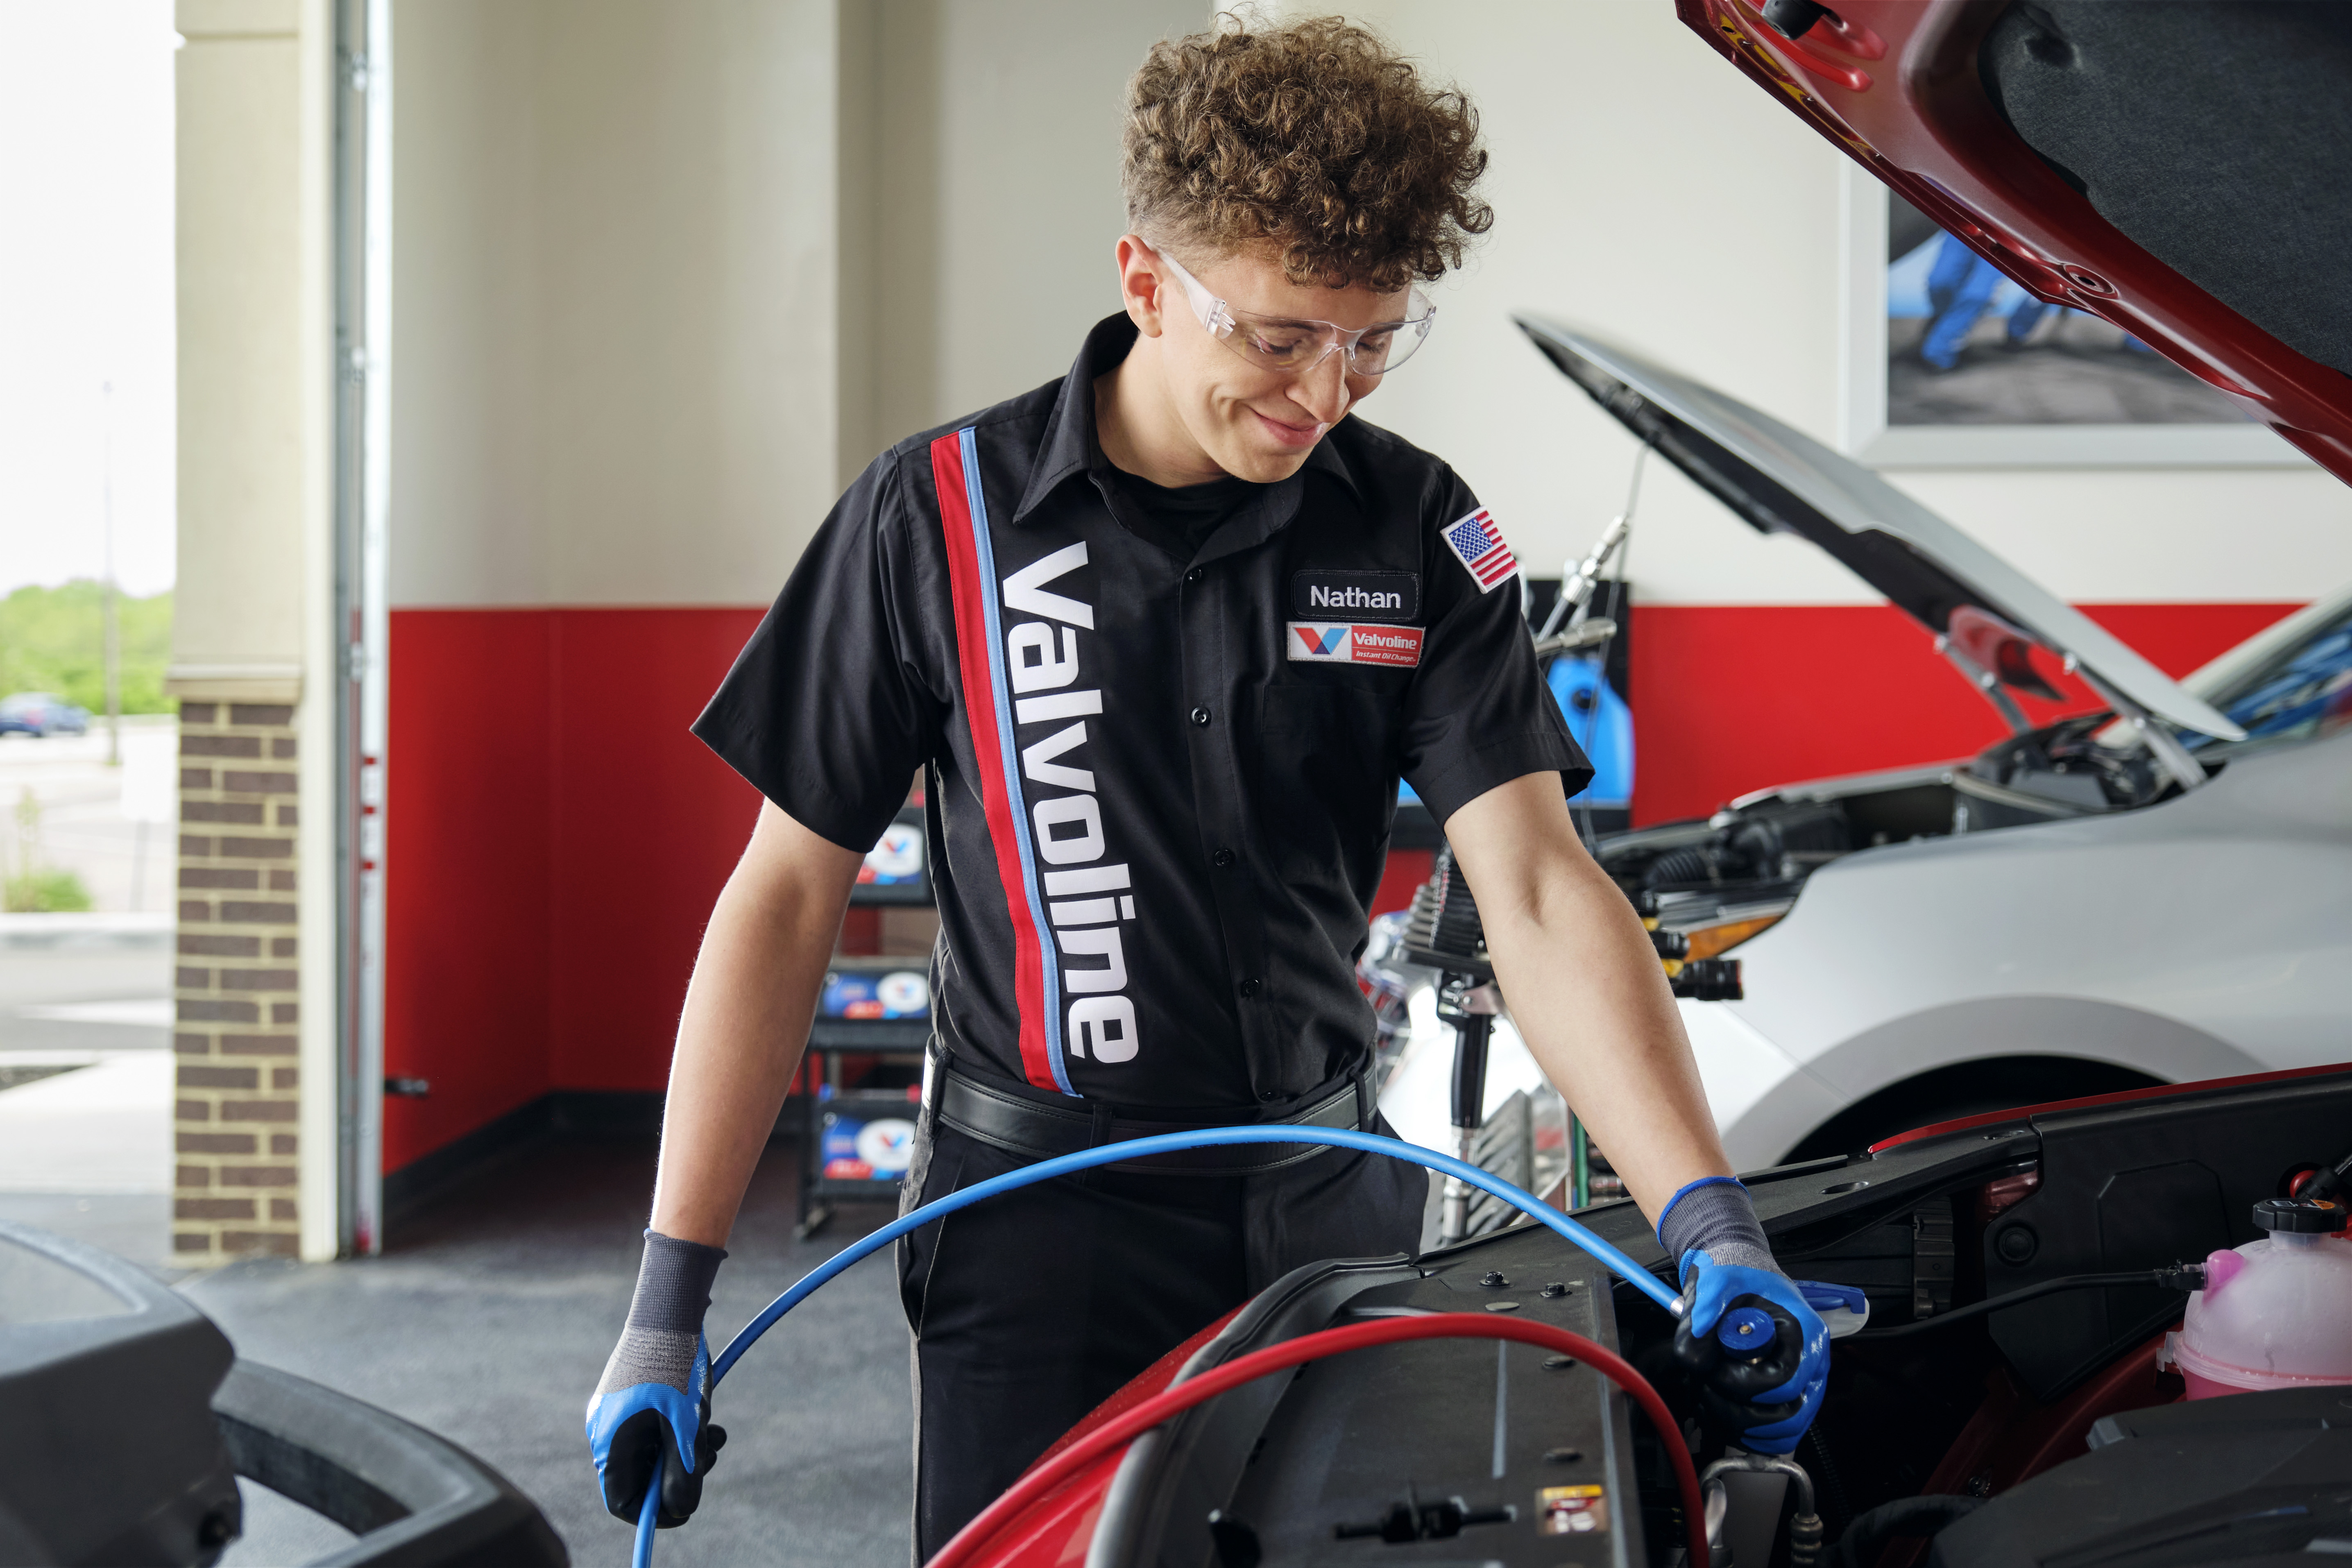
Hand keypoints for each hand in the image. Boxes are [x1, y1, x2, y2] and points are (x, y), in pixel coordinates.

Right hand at [587, 1230, 729, 1527]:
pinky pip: (656, 1429)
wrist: (671, 1307)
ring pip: (653, 1452)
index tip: (687, 1503)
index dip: (654, 1510)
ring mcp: (618, 1413)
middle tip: (710, 1454)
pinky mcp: (633, 1398)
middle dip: (678, 1473)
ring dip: (686, 1450)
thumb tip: (680, 1509)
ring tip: (713, 1432)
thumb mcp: (685, 1424)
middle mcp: (607, 1430)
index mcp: (610, 1442)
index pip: (622, 1499)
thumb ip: (682, 1469)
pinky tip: (706, 1417)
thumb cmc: (676, 1364)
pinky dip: (680, 1431)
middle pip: (640, 1477)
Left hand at [1671, 1250, 1828, 1454]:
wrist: (1745, 1278)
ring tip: (1709, 1398)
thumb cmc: (1738, 1278)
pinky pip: (1778, 1437)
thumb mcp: (1717, 1280)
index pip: (1783, 1382)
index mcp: (1805, 1333)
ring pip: (1783, 1433)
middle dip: (1737, 1409)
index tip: (1711, 1370)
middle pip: (1787, 1416)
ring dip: (1739, 1426)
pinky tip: (1719, 1412)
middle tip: (1705, 1387)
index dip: (1741, 1384)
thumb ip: (1705, 1309)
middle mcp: (1814, 1364)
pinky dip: (1747, 1435)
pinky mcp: (1792, 1401)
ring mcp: (1806, 1386)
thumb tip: (1694, 1355)